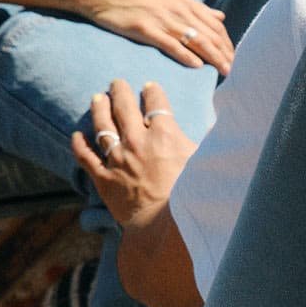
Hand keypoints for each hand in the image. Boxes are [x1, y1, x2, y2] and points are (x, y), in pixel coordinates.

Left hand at [70, 79, 196, 225]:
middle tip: (116, 82)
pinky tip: (77, 135)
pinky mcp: (104, 178)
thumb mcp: (205, 160)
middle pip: (124, 108)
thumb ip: (209, 140)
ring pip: (103, 126)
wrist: (165, 224)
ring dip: (99, 109)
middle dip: (120, 91)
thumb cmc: (191, 193)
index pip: (156, 103)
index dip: (152, 91)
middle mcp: (137, 142)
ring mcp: (118, 159)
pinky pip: (86, 157)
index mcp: (164, 135)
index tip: (149, 86)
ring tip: (96, 98)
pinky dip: (80, 145)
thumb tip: (227, 127)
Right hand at [78, 0, 233, 75]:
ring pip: (196, 40)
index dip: (227, 42)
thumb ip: (196, 9)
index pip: (215, 24)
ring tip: (224, 71)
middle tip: (235, 69)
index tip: (234, 57)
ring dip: (214, 57)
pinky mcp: (146, 29)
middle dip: (225, 53)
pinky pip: (170, 43)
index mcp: (185, 2)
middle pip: (210, 34)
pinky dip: (186, 55)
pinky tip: (198, 66)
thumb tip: (221, 16)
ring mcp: (162, 19)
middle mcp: (178, 10)